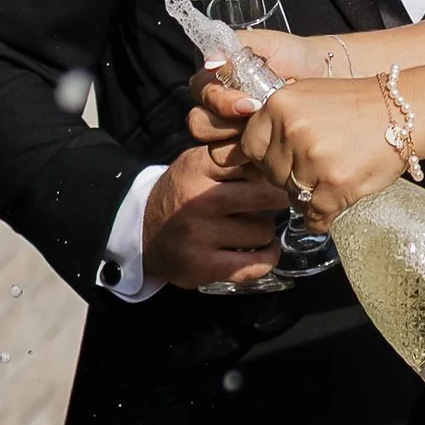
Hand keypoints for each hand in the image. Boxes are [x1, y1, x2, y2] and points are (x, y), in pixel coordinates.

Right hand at [140, 141, 291, 289]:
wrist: (143, 232)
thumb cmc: (182, 194)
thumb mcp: (197, 163)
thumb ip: (232, 157)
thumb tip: (279, 158)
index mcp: (197, 167)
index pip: (252, 162)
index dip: (271, 169)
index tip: (279, 174)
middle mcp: (198, 200)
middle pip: (265, 196)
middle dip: (279, 197)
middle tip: (281, 199)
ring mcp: (199, 236)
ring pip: (263, 230)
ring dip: (266, 229)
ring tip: (254, 225)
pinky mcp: (203, 267)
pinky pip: (256, 264)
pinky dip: (268, 257)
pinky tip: (265, 249)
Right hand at [184, 34, 346, 147]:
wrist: (321, 75)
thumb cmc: (291, 55)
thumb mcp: (263, 43)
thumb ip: (234, 46)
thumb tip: (211, 62)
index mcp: (215, 83)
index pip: (200, 96)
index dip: (221, 103)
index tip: (251, 104)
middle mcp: (217, 111)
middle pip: (199, 126)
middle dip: (227, 126)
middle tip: (260, 119)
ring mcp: (231, 135)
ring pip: (215, 151)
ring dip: (241, 145)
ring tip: (271, 133)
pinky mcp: (249, 155)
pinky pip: (239, 168)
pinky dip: (256, 162)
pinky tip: (277, 148)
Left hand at [214, 72, 408, 216]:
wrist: (404, 113)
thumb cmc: (357, 106)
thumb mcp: (308, 97)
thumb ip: (276, 120)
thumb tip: (242, 154)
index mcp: (279, 105)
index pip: (250, 147)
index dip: (267, 156)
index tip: (284, 157)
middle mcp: (292, 130)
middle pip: (271, 174)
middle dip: (289, 176)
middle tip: (317, 166)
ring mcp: (313, 159)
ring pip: (292, 196)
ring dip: (309, 195)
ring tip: (332, 178)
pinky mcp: (335, 185)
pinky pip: (314, 216)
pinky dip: (323, 216)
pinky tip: (336, 201)